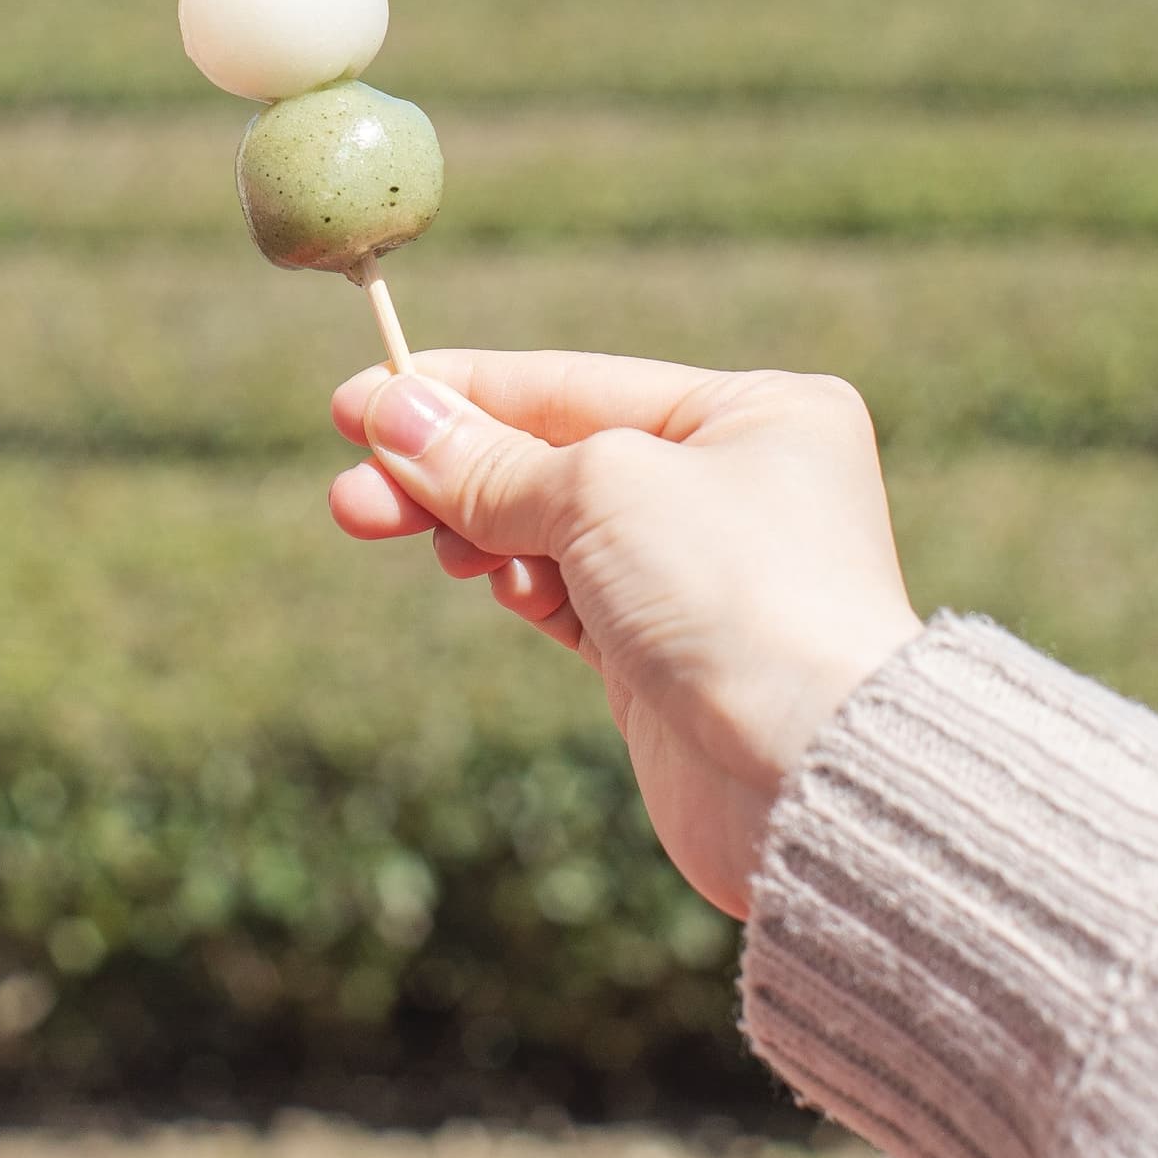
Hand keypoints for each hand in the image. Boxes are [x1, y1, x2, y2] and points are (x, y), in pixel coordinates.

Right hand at [327, 354, 921, 917]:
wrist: (806, 773)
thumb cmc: (733, 597)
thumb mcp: (598, 494)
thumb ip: (489, 461)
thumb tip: (391, 414)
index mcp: (755, 411)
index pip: (573, 384)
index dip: (459, 390)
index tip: (354, 400)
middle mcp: (737, 482)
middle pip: (554, 458)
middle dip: (449, 474)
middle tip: (350, 496)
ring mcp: (705, 571)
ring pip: (554, 530)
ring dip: (479, 532)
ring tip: (429, 548)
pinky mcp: (671, 653)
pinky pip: (571, 596)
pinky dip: (524, 585)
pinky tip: (500, 585)